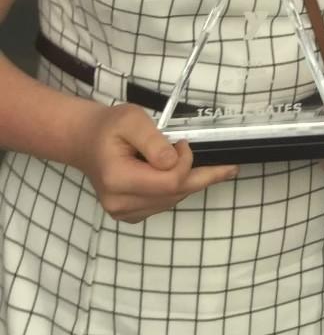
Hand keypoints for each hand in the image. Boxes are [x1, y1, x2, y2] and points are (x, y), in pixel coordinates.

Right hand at [69, 103, 237, 222]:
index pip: (169, 182)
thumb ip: (153, 140)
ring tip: (194, 163)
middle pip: (174, 194)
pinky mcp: (129, 214)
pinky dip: (177, 189)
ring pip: (172, 201)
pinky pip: (163, 204)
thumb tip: (173, 160)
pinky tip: (182, 175)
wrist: (86, 141)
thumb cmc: (109, 126)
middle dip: (198, 175)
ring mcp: (123, 212)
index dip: (186, 163)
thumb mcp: (131, 119)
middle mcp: (120, 203)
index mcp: (118, 179)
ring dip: (188, 182)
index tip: (183, 142)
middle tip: (226, 165)